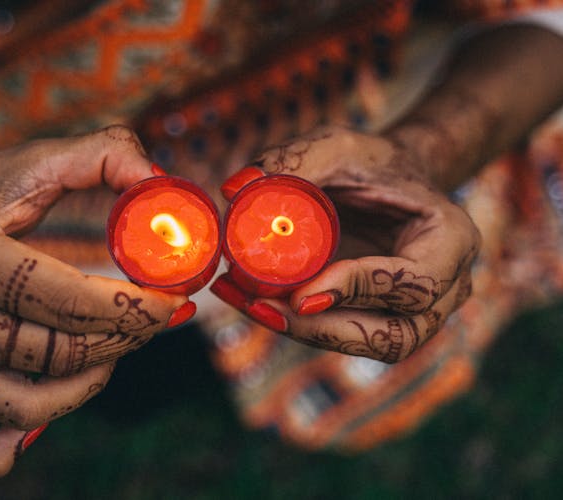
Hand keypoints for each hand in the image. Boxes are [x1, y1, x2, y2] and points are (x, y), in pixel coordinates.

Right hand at [0, 125, 192, 481]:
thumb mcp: (30, 159)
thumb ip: (102, 155)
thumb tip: (161, 181)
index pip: (67, 301)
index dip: (134, 308)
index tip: (175, 302)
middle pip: (53, 353)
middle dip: (123, 341)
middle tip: (151, 322)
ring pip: (20, 405)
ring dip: (83, 389)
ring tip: (109, 356)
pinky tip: (31, 434)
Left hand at [211, 125, 479, 362]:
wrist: (385, 182)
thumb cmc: (369, 161)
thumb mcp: (336, 145)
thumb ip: (293, 161)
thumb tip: (234, 190)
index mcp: (451, 240)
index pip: (415, 282)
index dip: (359, 290)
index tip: (300, 293)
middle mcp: (447, 287)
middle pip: (397, 334)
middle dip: (324, 328)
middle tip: (262, 307)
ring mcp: (420, 313)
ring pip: (371, 346)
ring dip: (307, 334)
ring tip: (248, 304)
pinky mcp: (382, 321)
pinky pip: (346, 336)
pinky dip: (298, 326)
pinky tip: (250, 301)